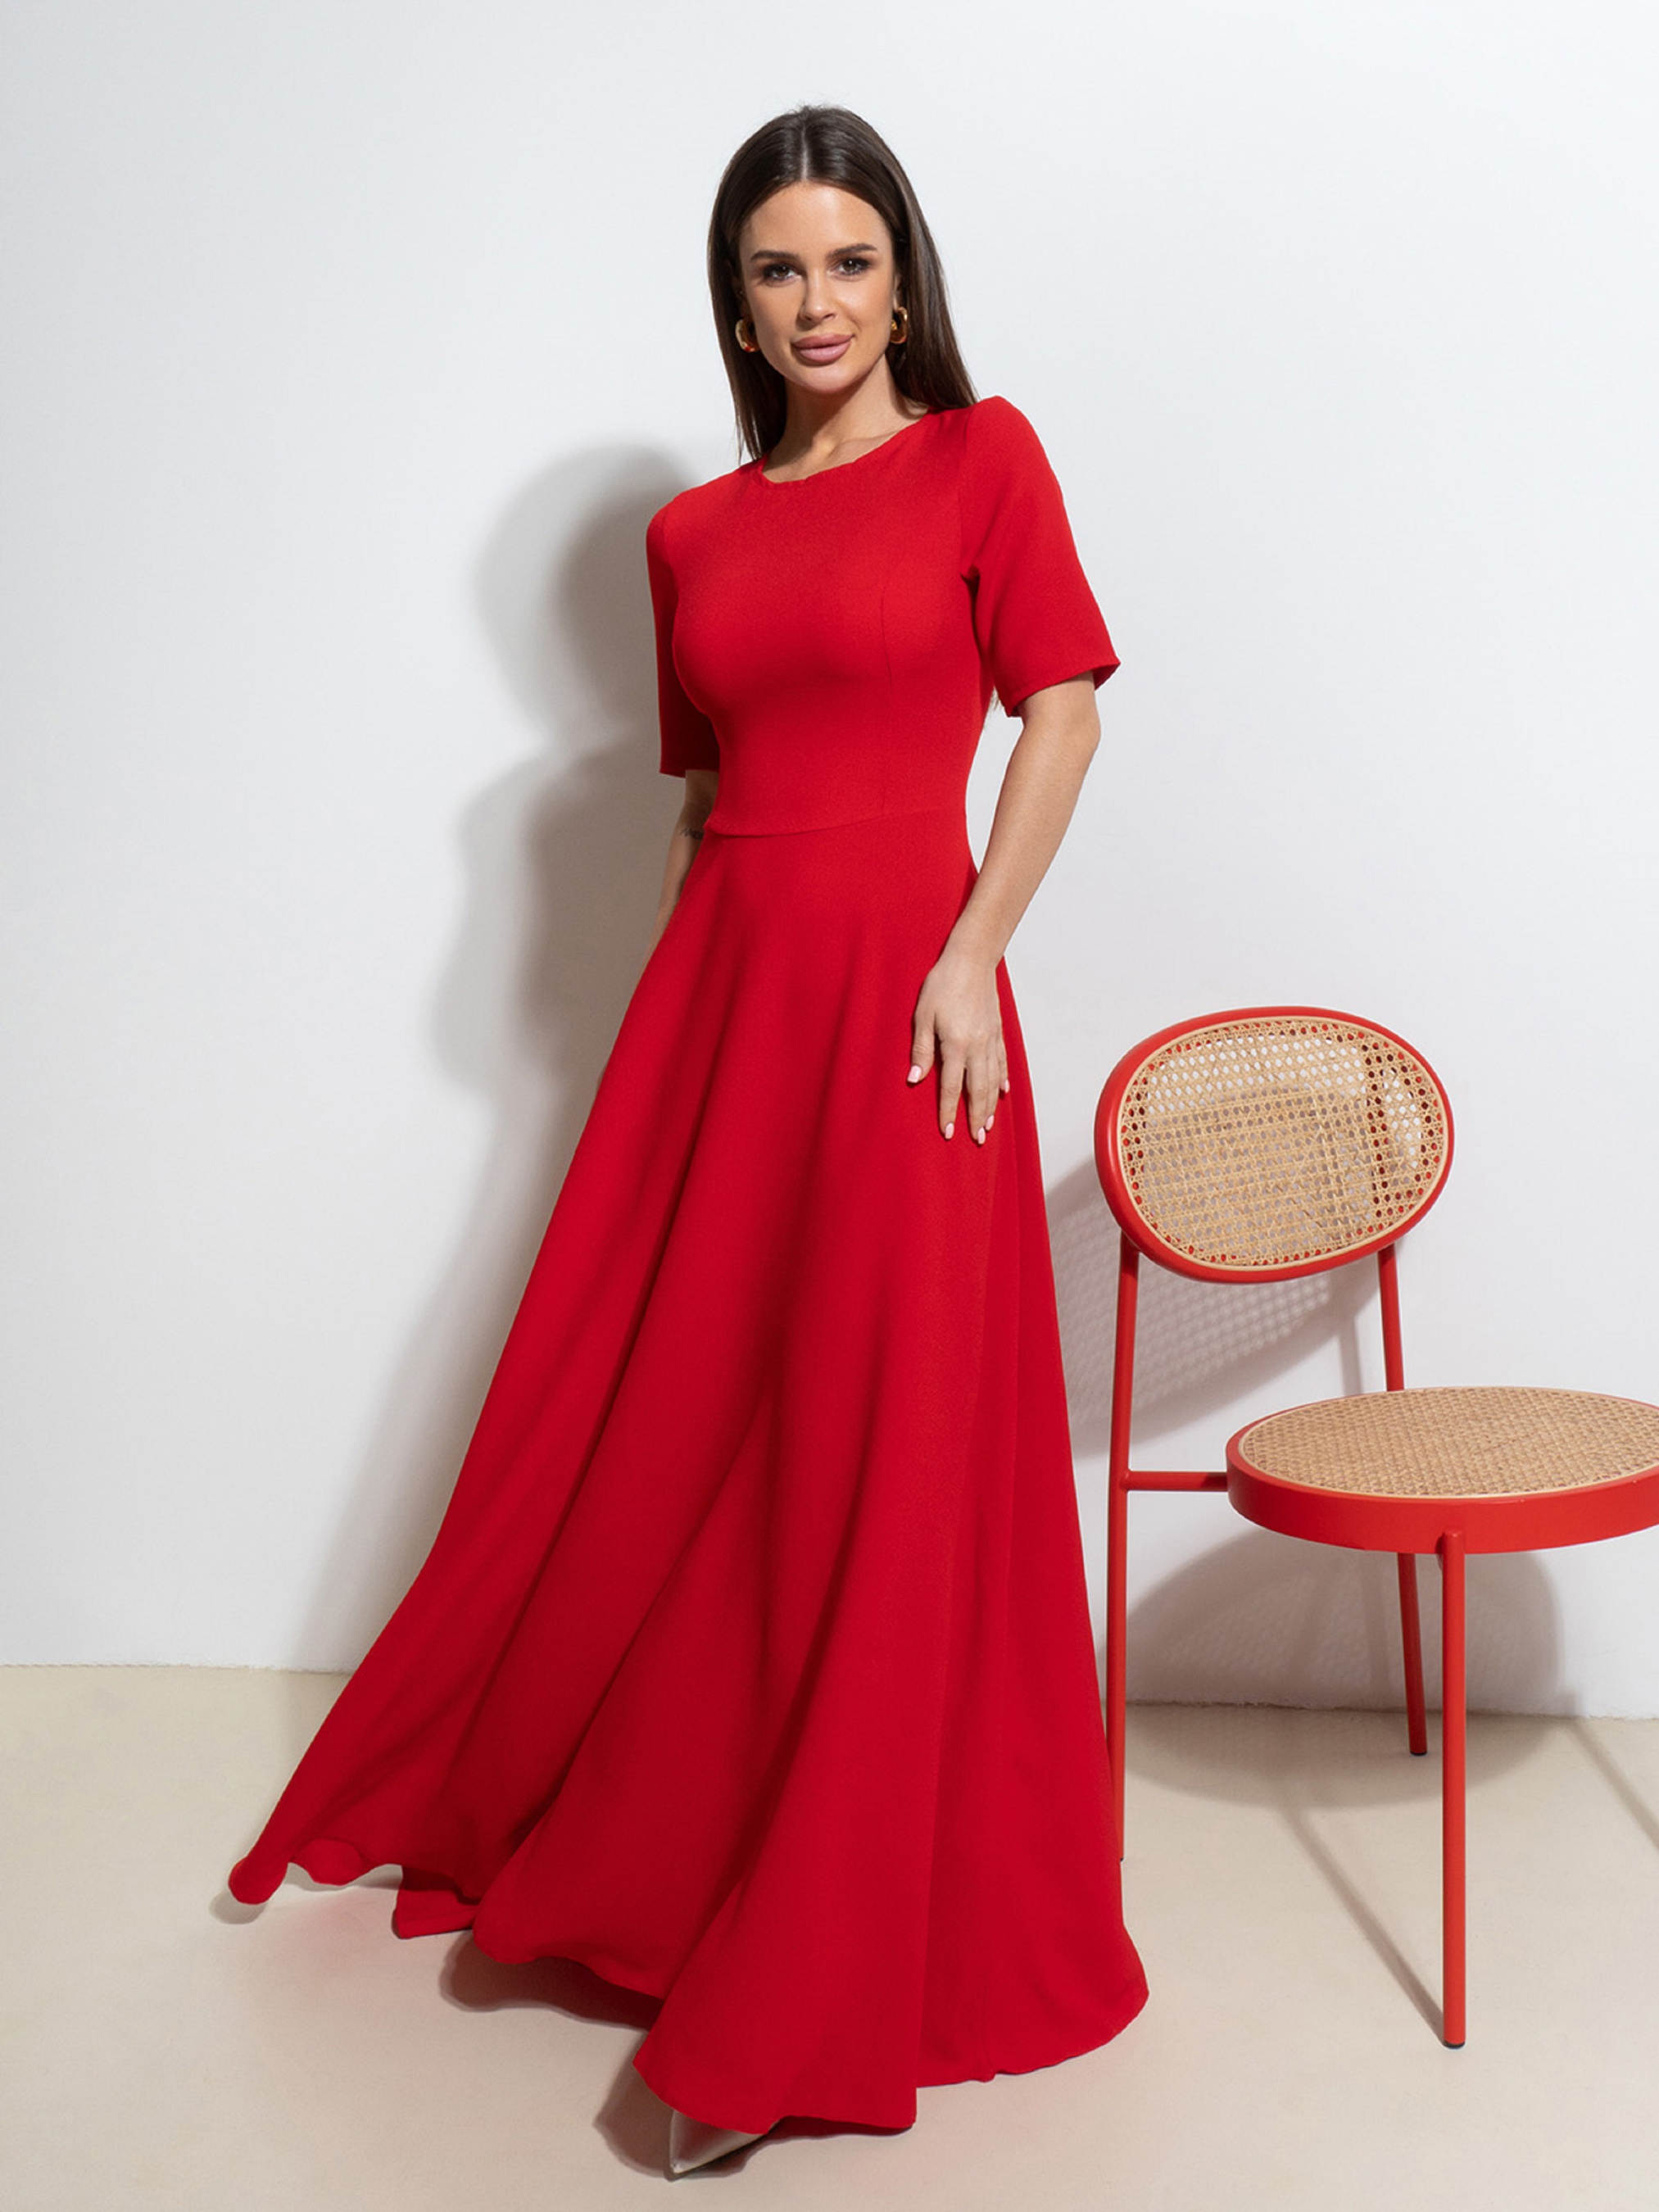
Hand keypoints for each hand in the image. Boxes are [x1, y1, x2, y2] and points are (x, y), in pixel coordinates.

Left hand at [907, 946, 1010, 1142]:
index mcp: (956, 1044)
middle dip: (975, 1117)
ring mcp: (991, 1040)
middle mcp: (977, 1046)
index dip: (948, 1111)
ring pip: (992, 1080)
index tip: (946, 1132)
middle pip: (977, 1090)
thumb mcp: (923, 1015)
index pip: (951, 1087)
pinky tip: (1002, 1092)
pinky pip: (1001, 1062)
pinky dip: (1002, 1080)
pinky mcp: (998, 1032)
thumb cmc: (942, 984)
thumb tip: (915, 1079)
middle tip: (976, 1140)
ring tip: (987, 1126)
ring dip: (989, 1105)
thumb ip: (921, 1049)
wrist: (971, 960)